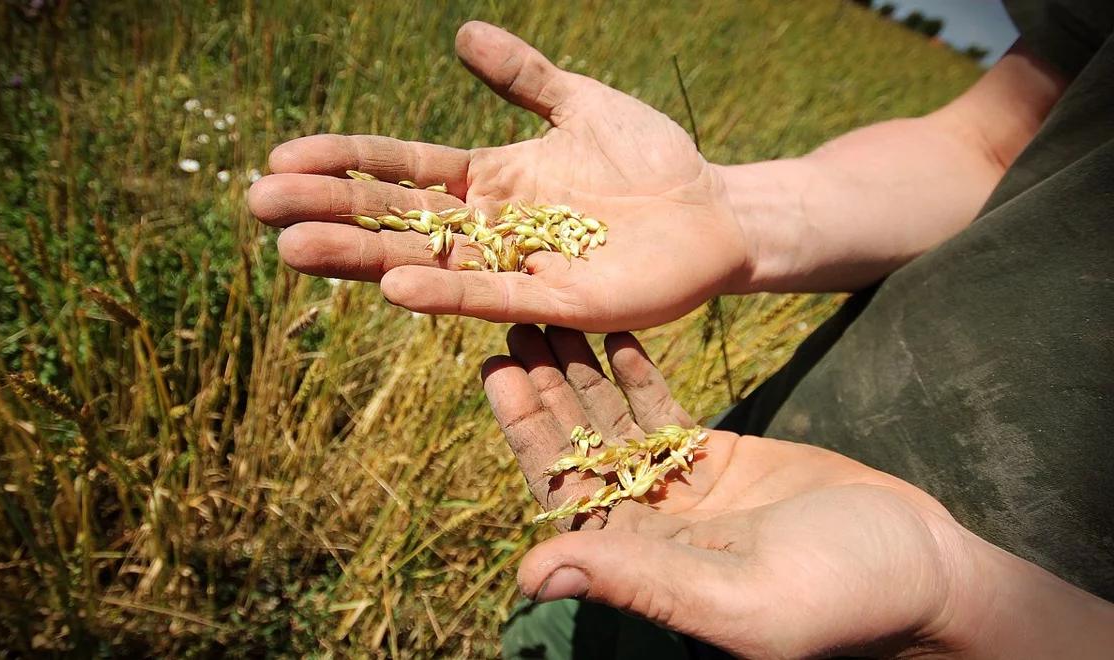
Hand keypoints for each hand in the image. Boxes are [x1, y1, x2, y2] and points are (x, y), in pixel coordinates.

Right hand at [249, 22, 748, 331]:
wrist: (715, 210)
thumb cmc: (651, 159)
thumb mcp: (579, 103)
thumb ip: (523, 76)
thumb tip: (460, 32)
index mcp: (489, 180)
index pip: (400, 169)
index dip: (343, 163)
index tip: (281, 155)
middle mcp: (490, 228)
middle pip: (395, 218)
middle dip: (328, 209)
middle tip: (255, 202)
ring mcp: (519, 268)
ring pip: (425, 263)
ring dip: (361, 257)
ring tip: (294, 248)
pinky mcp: (558, 303)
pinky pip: (491, 296)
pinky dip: (444, 294)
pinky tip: (395, 287)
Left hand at [481, 326, 1113, 657]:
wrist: (924, 567)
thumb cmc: (840, 595)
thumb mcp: (734, 597)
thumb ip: (636, 580)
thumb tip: (531, 576)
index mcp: (640, 564)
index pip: (563, 491)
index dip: (528, 432)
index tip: (499, 369)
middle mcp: (649, 528)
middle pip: (580, 447)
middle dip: (546, 387)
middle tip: (516, 320)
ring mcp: (683, 492)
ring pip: (616, 424)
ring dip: (583, 371)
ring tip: (554, 314)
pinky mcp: (720, 462)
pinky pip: (663, 413)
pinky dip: (638, 373)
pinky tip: (615, 333)